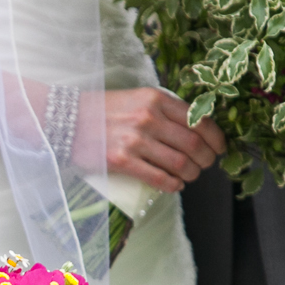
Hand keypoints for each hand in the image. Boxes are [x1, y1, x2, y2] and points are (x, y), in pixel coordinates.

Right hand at [74, 87, 227, 193]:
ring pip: (180, 164)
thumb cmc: (103, 111)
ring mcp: (135, 140)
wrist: (65, 120)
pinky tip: (175, 185)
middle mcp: (148, 118)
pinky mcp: (122, 161)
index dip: (216, 138)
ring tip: (189, 176)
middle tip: (206, 165)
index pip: (199, 120)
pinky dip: (173, 185)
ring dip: (191, 174)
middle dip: (207, 159)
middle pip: (194, 144)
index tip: (219, 147)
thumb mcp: (137, 99)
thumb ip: (164, 110)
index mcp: (155, 99)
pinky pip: (159, 179)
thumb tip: (195, 130)